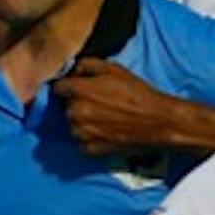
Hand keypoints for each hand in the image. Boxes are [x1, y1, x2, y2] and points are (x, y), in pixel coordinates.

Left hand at [54, 58, 183, 156]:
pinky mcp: (90, 150)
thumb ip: (88, 65)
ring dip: (82, 122)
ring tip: (103, 119)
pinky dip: (89, 138)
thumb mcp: (114, 69)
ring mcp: (82, 133)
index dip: (67, 87)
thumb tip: (73, 69)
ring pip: (73, 126)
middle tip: (97, 104)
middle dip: (76, 104)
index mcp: (79, 91)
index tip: (76, 88)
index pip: (58, 88)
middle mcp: (75, 113)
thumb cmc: (137, 93)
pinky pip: (81, 142)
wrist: (156, 121)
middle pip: (65, 108)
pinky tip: (105, 131)